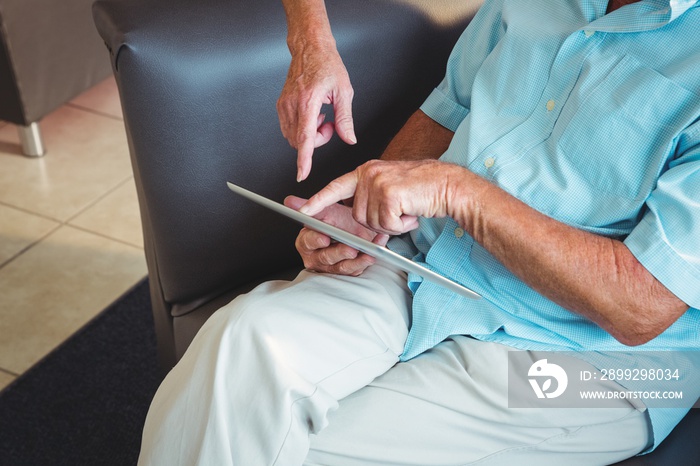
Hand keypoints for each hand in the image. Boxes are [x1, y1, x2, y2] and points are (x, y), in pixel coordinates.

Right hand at [277, 45, 355, 181]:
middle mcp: (293, 104)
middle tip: (329, 124)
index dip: (304, 159)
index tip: (302, 173)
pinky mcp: (281, 105)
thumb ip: (345, 119)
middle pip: (301, 141)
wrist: (310, 48)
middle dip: (317, 141)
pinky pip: (289, 129)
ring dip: (309, 135)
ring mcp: (284, 105)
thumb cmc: (327, 65)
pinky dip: (302, 128)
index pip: (305, 138)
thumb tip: (349, 139)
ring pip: (294, 137)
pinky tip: (311, 115)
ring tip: (321, 117)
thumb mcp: (344, 91)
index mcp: (308, 101)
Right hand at [284, 195, 387, 275]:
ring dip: (356, 260)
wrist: (357, 229)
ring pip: (342, 267)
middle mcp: (317, 257)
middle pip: (326, 257)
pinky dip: (367, 260)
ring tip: (367, 253)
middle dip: (339, 252)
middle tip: (350, 248)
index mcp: (307, 242)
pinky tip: (375, 253)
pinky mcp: (347, 272)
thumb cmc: (339, 222)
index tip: (324, 238)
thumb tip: (289, 201)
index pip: (308, 242)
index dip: (316, 240)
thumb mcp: (325, 211)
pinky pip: (356, 270)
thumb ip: (310, 206)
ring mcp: (332, 267)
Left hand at [300, 159, 467, 234]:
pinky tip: (412, 213)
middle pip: (357, 216)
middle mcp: (369, 174)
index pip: (336, 187)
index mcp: (366, 171)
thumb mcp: (391, 188)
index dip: (318, 200)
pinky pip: (386, 225)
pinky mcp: (390, 194)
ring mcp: (378, 183)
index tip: (301, 210)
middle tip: (399, 213)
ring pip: (371, 223)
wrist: (448, 185)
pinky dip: (401, 226)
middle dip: (378, 222)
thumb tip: (356, 217)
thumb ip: (371, 197)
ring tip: (407, 210)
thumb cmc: (423, 190)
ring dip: (391, 224)